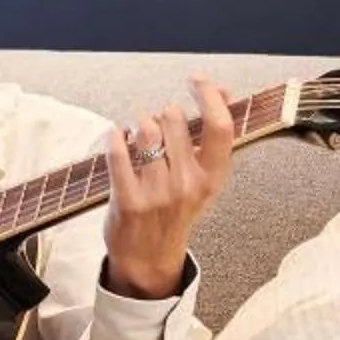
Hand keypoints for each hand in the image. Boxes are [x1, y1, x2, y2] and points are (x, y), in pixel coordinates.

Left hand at [103, 78, 234, 298]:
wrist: (150, 258)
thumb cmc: (177, 210)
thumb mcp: (204, 178)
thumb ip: (213, 136)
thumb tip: (224, 90)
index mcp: (213, 178)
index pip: (220, 126)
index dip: (208, 95)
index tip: (196, 81)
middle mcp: (188, 185)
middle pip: (174, 119)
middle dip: (162, 114)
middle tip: (157, 126)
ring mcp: (158, 194)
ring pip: (145, 130)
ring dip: (137, 123)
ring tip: (137, 134)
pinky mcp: (128, 201)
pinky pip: (118, 152)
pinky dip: (114, 138)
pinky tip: (116, 139)